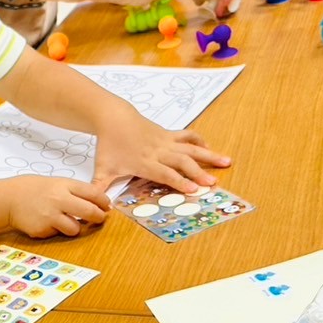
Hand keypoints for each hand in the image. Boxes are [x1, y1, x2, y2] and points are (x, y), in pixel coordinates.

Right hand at [4, 176, 109, 237]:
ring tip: (66, 221)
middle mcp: (59, 200)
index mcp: (64, 185)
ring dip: (75, 227)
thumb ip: (75, 191)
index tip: (106, 206)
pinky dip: (56, 230)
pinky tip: (46, 222)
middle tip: (99, 218)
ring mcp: (50, 216)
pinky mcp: (42, 230)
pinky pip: (58, 234)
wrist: (8, 199)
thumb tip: (98, 202)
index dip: (104, 201)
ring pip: (75, 229)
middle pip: (90, 211)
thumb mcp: (56, 183)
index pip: (93, 193)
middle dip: (99, 217)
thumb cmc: (34, 190)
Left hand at [94, 113, 230, 192]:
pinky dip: (199, 142)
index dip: (178, 182)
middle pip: (182, 162)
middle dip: (198, 173)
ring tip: (227, 162)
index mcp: (144, 162)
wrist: (113, 118)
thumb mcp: (102, 169)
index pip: (164, 174)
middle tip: (213, 183)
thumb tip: (96, 205)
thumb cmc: (109, 145)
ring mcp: (165, 141)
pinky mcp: (169, 134)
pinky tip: (209, 149)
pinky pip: (187, 136)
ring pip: (190, 148)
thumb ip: (100, 187)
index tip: (193, 190)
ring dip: (209, 155)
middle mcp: (158, 151)